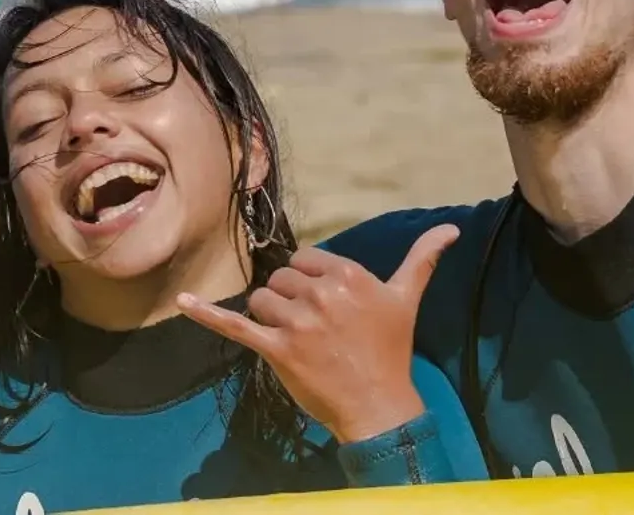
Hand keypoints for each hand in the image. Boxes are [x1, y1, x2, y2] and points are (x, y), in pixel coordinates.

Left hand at [178, 225, 458, 442]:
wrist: (378, 405)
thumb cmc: (391, 351)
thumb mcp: (406, 298)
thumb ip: (423, 258)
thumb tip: (451, 228)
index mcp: (348, 275)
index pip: (306, 259)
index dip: (310, 280)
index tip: (325, 304)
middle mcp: (321, 293)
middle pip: (281, 278)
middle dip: (290, 298)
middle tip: (313, 327)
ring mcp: (296, 322)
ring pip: (262, 299)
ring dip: (270, 316)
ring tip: (295, 339)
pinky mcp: (276, 349)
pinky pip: (234, 325)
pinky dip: (205, 313)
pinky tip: (182, 302)